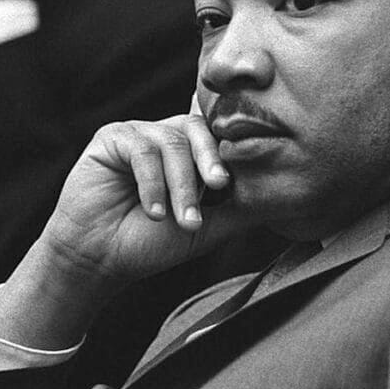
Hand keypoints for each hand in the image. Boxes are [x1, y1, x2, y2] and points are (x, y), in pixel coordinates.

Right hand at [0, 114, 238, 348]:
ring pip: (173, 143)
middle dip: (212, 159)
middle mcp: (166, 136)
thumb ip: (241, 208)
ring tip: (182, 220)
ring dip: (181, 185)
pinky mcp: (111, 138)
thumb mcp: (207, 228)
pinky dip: (152, 183)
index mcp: (190, 152)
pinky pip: (142, 149)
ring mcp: (139, 134)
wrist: (100, 260)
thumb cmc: (151, 244)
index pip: (219, 134)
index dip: (233, 148)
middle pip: (200, 129)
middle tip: (219, 187)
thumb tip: (289, 198)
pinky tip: (152, 212)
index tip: (242, 177)